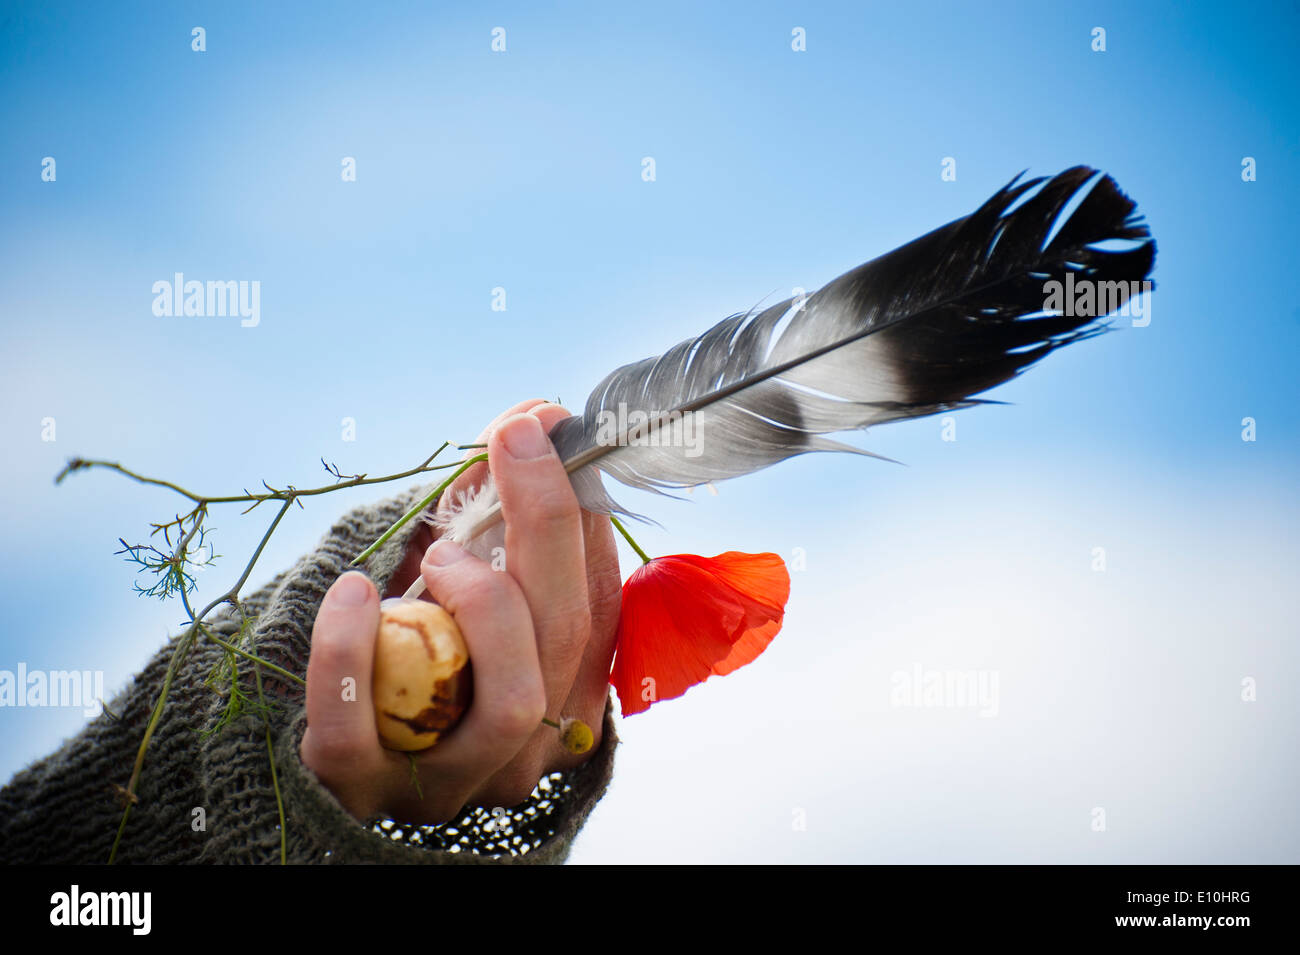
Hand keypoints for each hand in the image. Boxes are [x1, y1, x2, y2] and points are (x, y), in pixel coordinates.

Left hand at [299, 400, 621, 824]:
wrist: (330, 746)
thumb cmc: (413, 651)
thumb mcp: (460, 580)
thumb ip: (495, 512)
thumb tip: (532, 416)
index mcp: (562, 687)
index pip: (598, 598)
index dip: (578, 509)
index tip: (542, 427)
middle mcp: (527, 741)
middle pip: (566, 635)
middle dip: (544, 522)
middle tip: (507, 442)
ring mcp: (453, 775)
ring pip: (511, 701)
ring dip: (480, 602)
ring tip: (437, 557)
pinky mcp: (365, 788)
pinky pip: (362, 729)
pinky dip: (353, 650)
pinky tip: (353, 594)